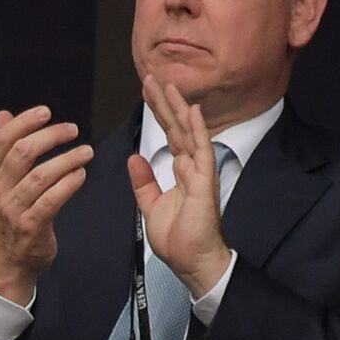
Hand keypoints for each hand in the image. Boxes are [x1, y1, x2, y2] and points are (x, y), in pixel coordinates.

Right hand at [0, 105, 93, 304]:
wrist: (8, 262)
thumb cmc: (11, 219)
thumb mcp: (1, 182)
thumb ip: (4, 149)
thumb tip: (2, 115)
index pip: (2, 141)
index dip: (24, 122)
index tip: (45, 112)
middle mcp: (0, 190)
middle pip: (22, 153)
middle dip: (51, 136)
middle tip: (72, 130)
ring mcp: (14, 209)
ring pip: (41, 175)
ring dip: (67, 159)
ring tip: (85, 152)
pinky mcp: (31, 226)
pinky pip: (52, 199)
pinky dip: (69, 184)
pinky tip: (80, 175)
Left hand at [129, 76, 231, 297]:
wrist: (191, 261)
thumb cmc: (177, 238)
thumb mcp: (150, 206)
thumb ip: (143, 182)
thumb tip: (134, 158)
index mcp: (178, 172)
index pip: (167, 135)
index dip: (157, 113)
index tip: (147, 92)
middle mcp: (190, 167)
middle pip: (176, 127)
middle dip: (163, 102)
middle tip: (152, 77)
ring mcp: (199, 172)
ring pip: (187, 132)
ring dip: (177, 108)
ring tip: (168, 84)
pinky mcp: (204, 181)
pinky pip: (201, 150)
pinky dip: (196, 129)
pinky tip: (191, 110)